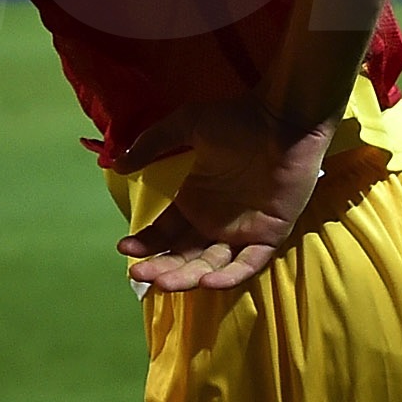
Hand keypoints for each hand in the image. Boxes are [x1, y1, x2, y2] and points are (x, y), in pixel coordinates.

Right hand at [115, 98, 333, 293]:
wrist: (283, 119)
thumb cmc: (237, 120)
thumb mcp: (186, 126)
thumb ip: (152, 144)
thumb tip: (118, 165)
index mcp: (194, 200)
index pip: (164, 232)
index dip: (145, 243)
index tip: (125, 248)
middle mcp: (214, 221)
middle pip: (183, 255)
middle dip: (160, 267)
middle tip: (139, 275)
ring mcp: (242, 231)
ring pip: (210, 265)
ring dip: (187, 277)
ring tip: (164, 282)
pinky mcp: (269, 236)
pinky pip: (249, 264)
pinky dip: (230, 276)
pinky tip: (207, 282)